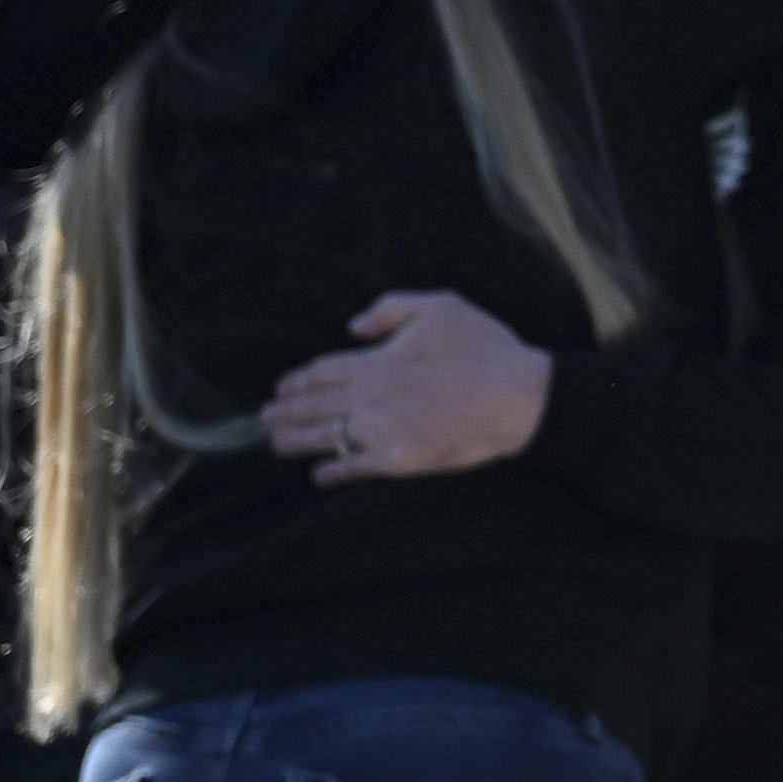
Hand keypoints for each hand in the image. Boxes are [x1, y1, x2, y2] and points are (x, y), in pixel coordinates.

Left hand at [262, 292, 555, 482]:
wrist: (518, 397)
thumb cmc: (485, 348)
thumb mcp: (441, 306)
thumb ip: (390, 308)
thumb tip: (352, 327)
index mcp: (376, 362)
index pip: (321, 372)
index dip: (297, 381)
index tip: (281, 388)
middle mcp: (369, 399)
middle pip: (312, 406)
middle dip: (284, 412)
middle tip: (264, 418)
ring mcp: (381, 432)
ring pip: (323, 438)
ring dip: (294, 441)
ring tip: (275, 443)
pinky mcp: (399, 461)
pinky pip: (353, 468)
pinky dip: (331, 472)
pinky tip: (319, 475)